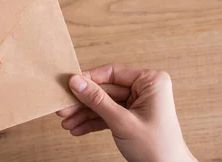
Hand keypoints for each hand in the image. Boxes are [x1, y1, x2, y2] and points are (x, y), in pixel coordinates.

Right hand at [56, 64, 196, 161]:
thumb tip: (76, 82)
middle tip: (64, 108)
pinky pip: (108, 114)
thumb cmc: (157, 148)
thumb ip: (97, 100)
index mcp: (151, 81)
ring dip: (85, 114)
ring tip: (67, 122)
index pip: (113, 73)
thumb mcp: (122, 122)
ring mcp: (138, 103)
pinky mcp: (132, 116)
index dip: (89, 79)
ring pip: (104, 103)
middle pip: (105, 89)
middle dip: (83, 102)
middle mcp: (145, 89)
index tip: (69, 85)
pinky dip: (93, 122)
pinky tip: (78, 128)